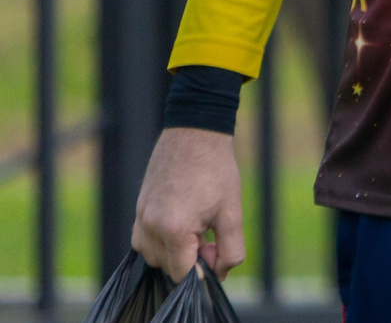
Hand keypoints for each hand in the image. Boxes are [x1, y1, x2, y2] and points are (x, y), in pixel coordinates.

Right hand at [131, 127, 243, 279]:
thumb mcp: (232, 212)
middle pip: (168, 267)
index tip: (215, 246)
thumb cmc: (216, 171)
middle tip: (210, 230)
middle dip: (191, 257)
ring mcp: (140, 219)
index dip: (203, 268)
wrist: (195, 135)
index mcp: (174, 229)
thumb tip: (219, 274)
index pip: (182, 274)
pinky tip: (184, 216)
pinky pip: (146, 241)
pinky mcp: (138, 211)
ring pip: (155, 256)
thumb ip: (230, 250)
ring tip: (198, 221)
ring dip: (177, 248)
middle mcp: (149, 227)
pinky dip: (164, 238)